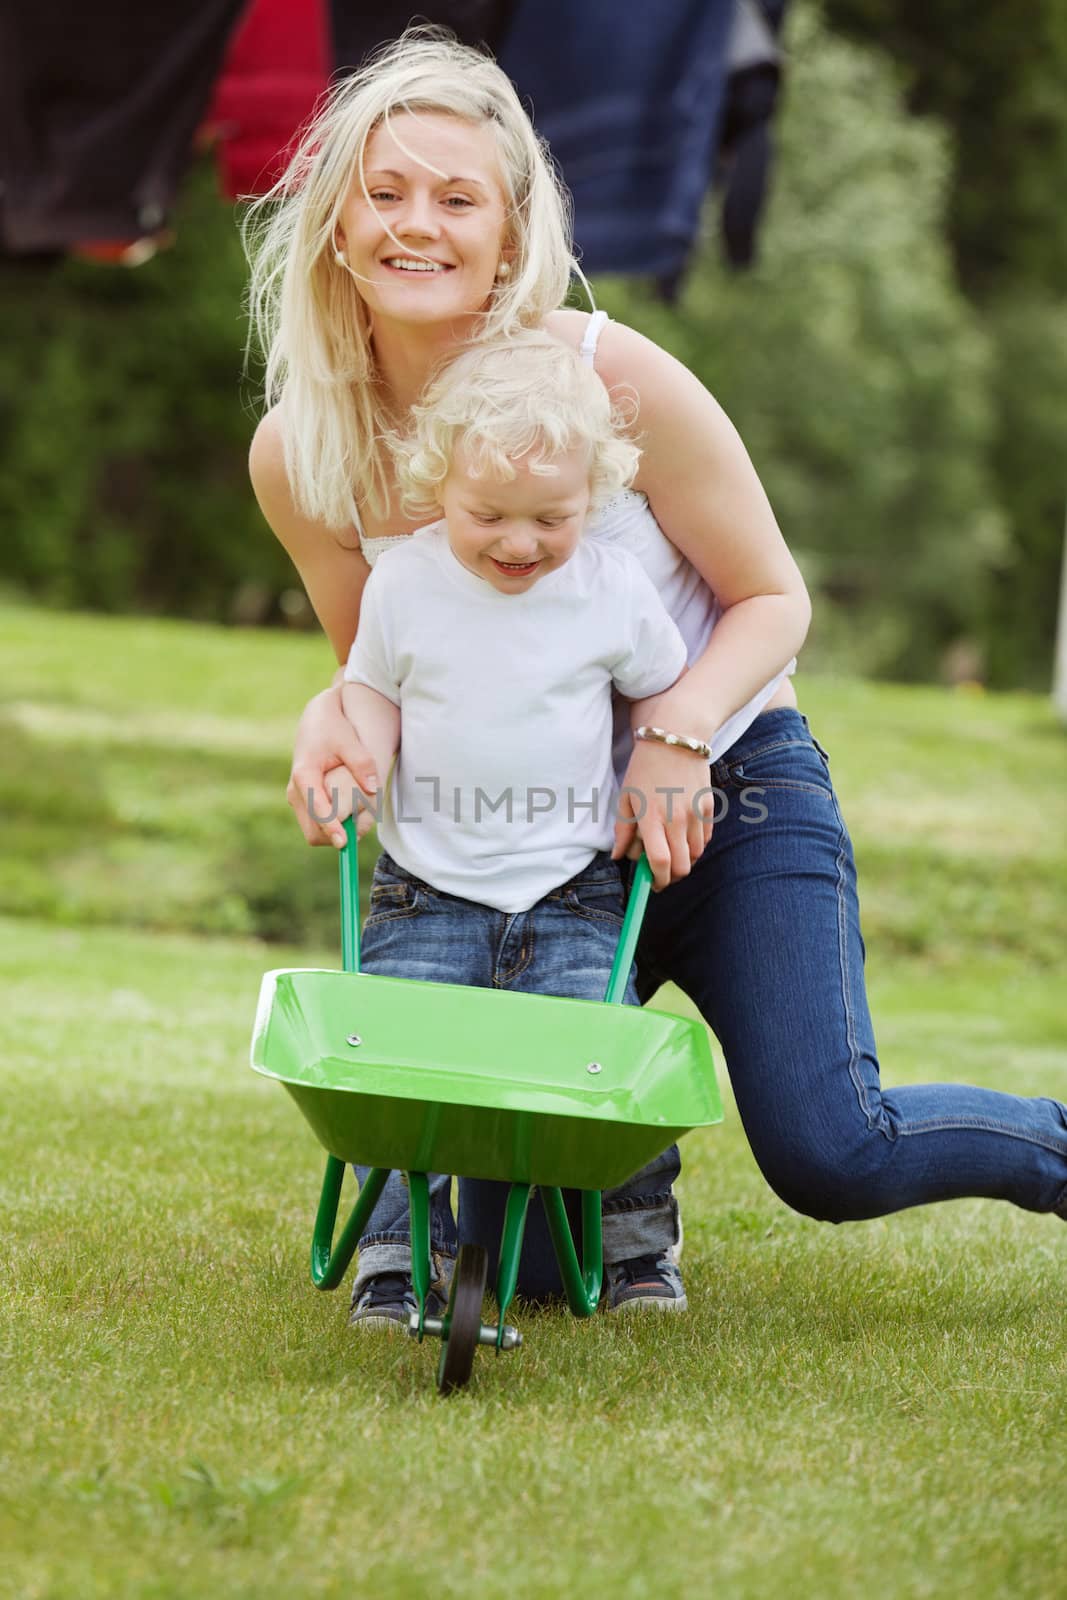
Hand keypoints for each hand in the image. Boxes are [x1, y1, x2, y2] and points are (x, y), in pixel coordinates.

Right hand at [286, 687, 379, 847]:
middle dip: (336, 836)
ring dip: (336, 832)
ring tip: (360, 814)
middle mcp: (295, 791)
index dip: (330, 828)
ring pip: (314, 832)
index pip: (316, 809)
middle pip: (312, 831)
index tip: (345, 842)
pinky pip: (318, 825)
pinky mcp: (304, 801)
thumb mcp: (349, 740)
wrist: (317, 719)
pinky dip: (335, 826)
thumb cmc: (333, 728)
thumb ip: (361, 763)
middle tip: (363, 826)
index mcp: (304, 775)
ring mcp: (298, 798)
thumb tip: (372, 787)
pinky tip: (352, 810)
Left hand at [612, 738, 714, 889]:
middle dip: (672, 877)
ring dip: (684, 862)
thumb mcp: (627, 797)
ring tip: (672, 853)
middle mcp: (676, 819)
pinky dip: (696, 846)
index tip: (651, 884)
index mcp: (652, 818)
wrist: (675, 738)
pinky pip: (705, 839)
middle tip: (661, 874)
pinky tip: (683, 839)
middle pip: (682, 866)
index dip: (657, 880)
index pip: (660, 863)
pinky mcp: (709, 807)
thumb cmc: (645, 768)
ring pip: (696, 856)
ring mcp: (696, 814)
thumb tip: (619, 856)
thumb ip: (624, 830)